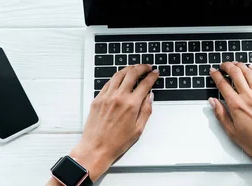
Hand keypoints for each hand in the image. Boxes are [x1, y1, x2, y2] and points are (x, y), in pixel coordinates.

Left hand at [70, 64, 157, 180]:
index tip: (155, 73)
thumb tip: (150, 97)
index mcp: (131, 105)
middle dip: (142, 67)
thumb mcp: (138, 129)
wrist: (96, 148)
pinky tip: (120, 77)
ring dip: (128, 68)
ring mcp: (106, 97)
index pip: (145, 84)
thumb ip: (146, 110)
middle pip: (132, 74)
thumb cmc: (116, 142)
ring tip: (134, 67)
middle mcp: (118, 97)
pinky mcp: (97, 99)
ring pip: (118, 75)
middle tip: (147, 67)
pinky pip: (108, 83)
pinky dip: (116, 77)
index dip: (152, 76)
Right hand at [209, 62, 251, 185]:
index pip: (223, 84)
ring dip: (240, 65)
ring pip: (249, 72)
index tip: (213, 71)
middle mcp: (249, 97)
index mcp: (236, 106)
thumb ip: (221, 114)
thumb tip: (213, 102)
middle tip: (223, 65)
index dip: (216, 75)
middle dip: (227, 66)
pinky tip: (251, 68)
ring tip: (235, 64)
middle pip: (236, 73)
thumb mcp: (231, 131)